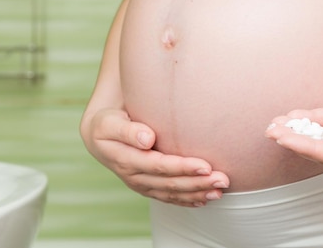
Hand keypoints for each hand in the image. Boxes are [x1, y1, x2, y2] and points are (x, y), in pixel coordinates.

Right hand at [81, 106, 229, 207]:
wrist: (99, 135)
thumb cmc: (108, 123)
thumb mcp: (110, 123)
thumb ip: (128, 130)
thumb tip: (147, 138)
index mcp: (126, 160)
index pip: (159, 166)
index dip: (183, 167)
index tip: (206, 165)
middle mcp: (135, 177)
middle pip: (170, 183)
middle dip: (198, 183)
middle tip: (222, 179)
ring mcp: (142, 184)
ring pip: (172, 194)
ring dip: (197, 193)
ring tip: (220, 191)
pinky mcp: (148, 187)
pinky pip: (169, 198)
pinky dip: (188, 200)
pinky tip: (204, 200)